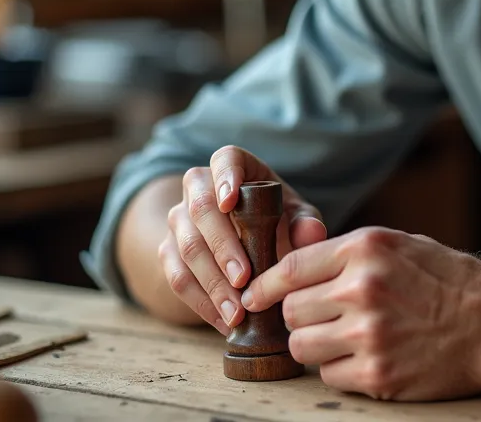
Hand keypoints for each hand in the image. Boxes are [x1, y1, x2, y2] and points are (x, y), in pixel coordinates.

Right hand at [158, 145, 326, 333]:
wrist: (246, 242)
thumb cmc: (278, 221)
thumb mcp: (296, 218)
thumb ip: (305, 224)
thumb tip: (311, 232)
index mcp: (234, 167)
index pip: (225, 159)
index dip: (224, 178)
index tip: (229, 202)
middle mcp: (199, 187)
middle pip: (201, 209)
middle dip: (223, 247)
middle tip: (244, 280)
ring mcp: (179, 218)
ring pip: (186, 247)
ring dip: (212, 283)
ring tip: (238, 312)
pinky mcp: (169, 250)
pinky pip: (176, 277)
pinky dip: (201, 302)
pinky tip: (224, 321)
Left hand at [241, 226, 480, 400]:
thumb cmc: (453, 281)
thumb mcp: (402, 245)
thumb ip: (349, 252)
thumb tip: (293, 262)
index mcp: (366, 249)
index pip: (289, 268)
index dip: (263, 285)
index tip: (253, 297)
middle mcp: (362, 289)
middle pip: (291, 311)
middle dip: (299, 318)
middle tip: (321, 321)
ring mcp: (369, 334)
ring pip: (302, 347)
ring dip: (315, 347)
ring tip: (344, 341)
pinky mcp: (379, 375)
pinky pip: (330, 377)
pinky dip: (341, 372)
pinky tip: (367, 359)